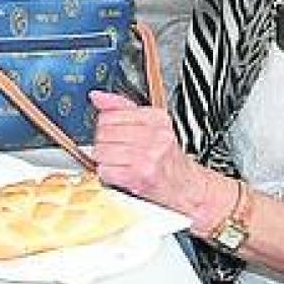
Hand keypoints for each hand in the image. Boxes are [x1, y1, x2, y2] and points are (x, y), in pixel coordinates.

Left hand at [89, 91, 222, 222]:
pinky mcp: (141, 175)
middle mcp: (155, 135)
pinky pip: (106, 170)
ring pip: (101, 152)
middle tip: (117, 152)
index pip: (109, 115)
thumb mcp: (150, 126)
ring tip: (120, 164)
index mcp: (156, 118)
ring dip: (105, 161)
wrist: (187, 188)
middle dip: (104, 145)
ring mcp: (149, 155)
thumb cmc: (167, 159)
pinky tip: (120, 174)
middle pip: (103, 133)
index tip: (114, 136)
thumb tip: (97, 96)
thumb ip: (122, 108)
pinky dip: (108, 174)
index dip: (105, 128)